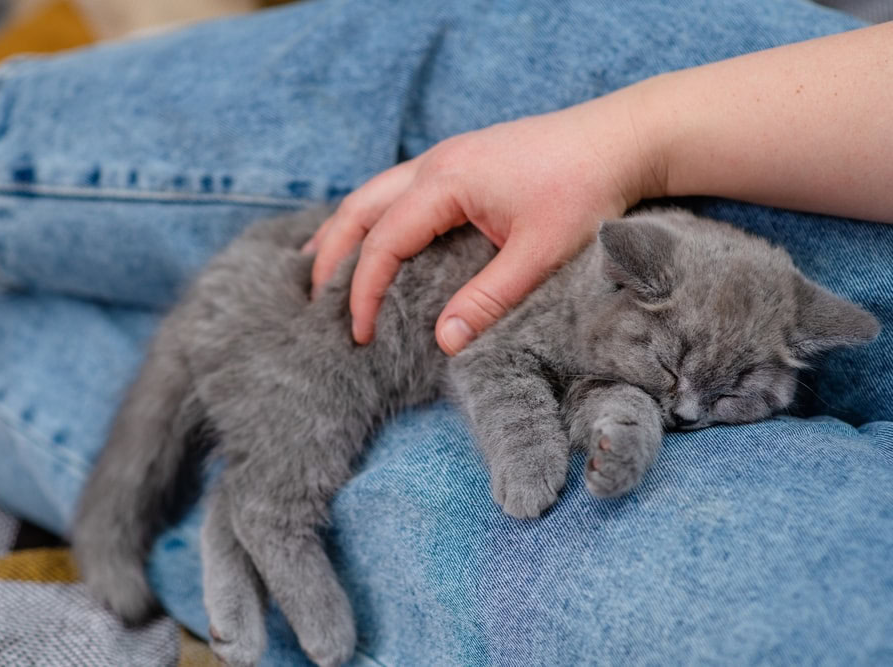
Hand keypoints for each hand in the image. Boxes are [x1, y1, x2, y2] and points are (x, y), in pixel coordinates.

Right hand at [305, 82, 665, 354]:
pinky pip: (396, 188)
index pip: (383, 242)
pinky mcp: (459, 159)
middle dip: (330, 255)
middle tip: (315, 301)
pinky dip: (372, 216)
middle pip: (359, 209)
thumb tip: (442, 342)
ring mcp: (445, 156)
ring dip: (344, 230)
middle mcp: (434, 162)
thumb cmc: (585, 190)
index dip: (363, 290)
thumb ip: (487, 299)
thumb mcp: (538, 254)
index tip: (358, 332)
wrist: (621, 138)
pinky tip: (372, 235)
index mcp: (445, 182)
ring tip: (319, 266)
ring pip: (372, 193)